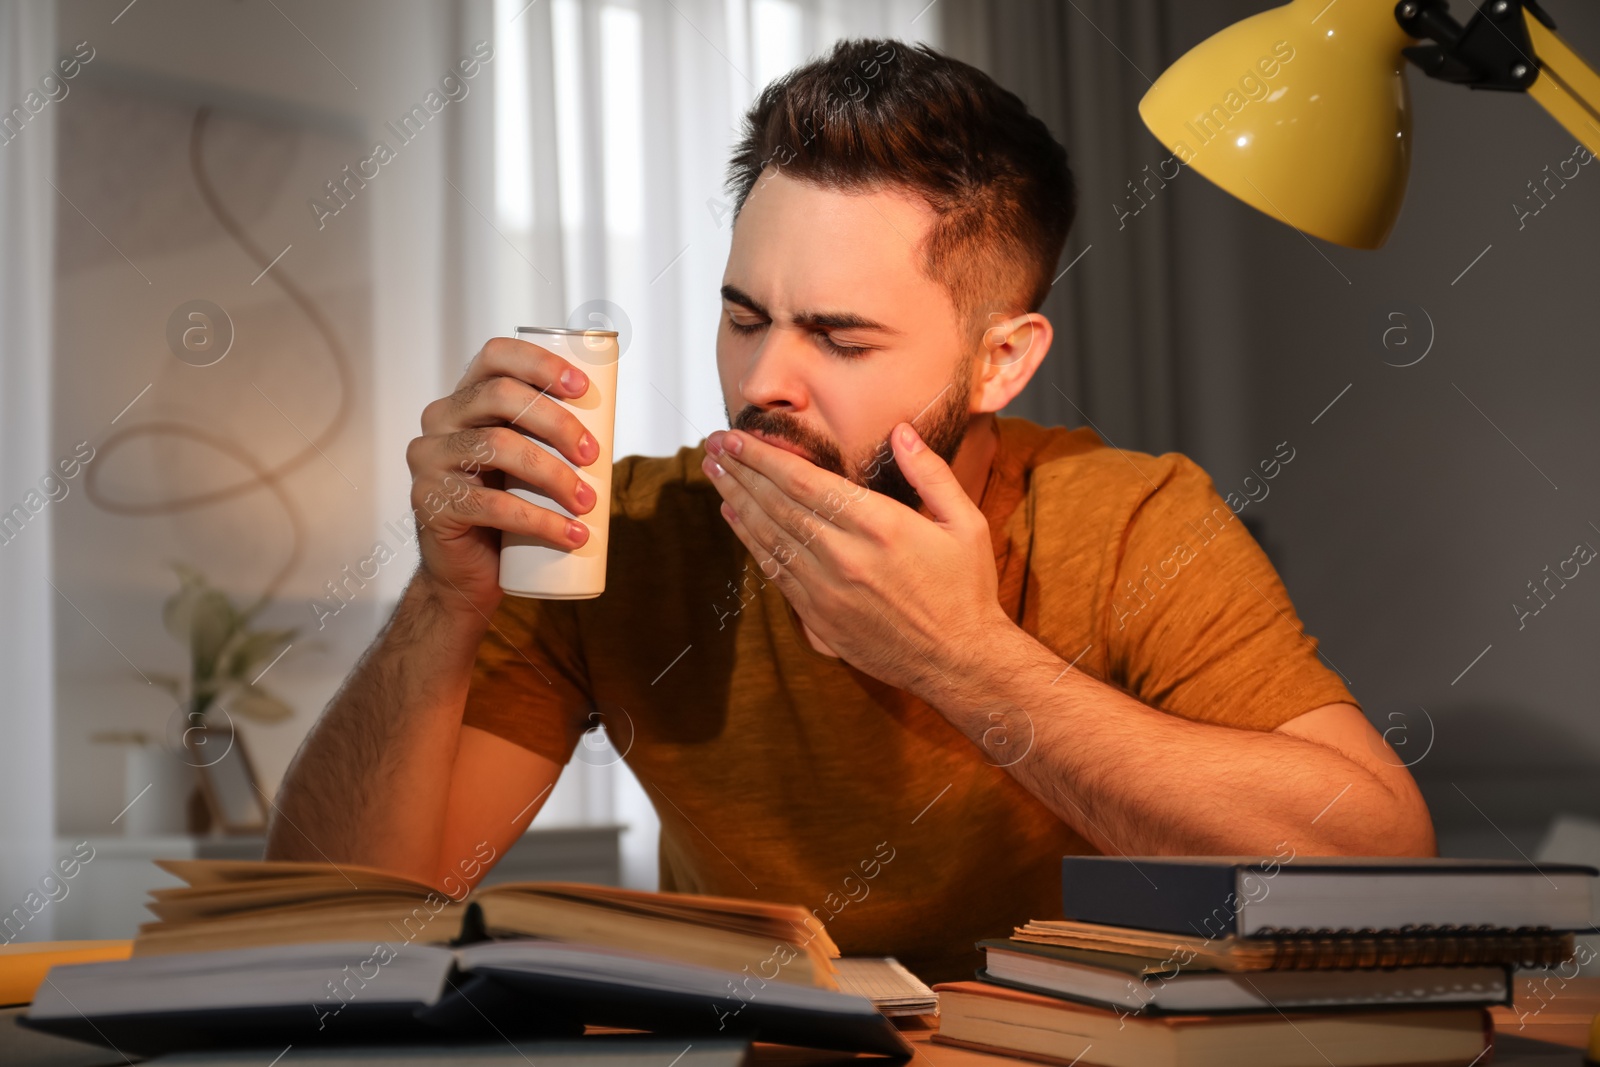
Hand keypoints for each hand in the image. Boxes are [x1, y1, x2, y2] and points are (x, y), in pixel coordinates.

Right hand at [406, 336, 599, 618]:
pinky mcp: (431, 503)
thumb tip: (609, 419)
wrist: (467, 572)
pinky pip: (492, 505)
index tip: (582, 388)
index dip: (540, 363)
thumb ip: (547, 436)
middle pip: (500, 397)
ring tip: (587, 501)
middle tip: (593, 454)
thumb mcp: (526, 463)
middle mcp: (439, 420)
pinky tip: (571, 535)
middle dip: (556, 421)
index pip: (495, 357)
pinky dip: (541, 521)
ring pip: (498, 446)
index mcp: (465, 399)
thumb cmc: (505, 510)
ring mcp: (429, 460)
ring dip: (554, 474)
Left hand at [703, 422, 1011, 699]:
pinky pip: (775, 572)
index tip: (736, 437)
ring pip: (768, 537)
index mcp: (879, 526)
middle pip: (776, 505)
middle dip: (740, 471)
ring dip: (736, 501)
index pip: (804, 482)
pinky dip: (750, 541)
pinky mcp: (818, 618)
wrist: (960, 662)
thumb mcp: (966, 523)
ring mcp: (826, 590)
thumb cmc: (966, 590)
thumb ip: (930, 473)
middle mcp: (844, 557)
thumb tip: (901, 431)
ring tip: (714, 473)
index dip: (764, 457)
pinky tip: (734, 518)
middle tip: (712, 446)